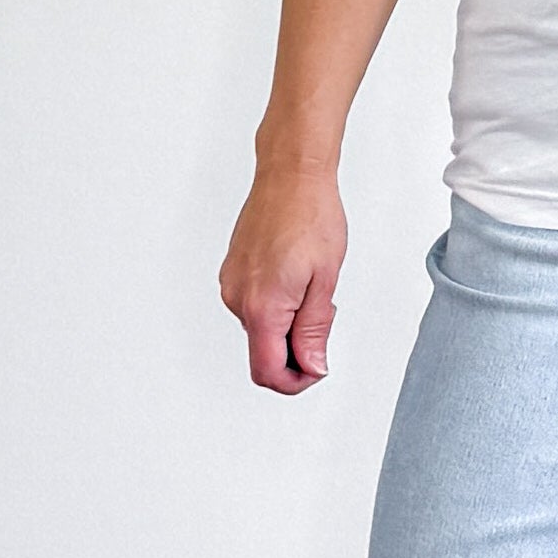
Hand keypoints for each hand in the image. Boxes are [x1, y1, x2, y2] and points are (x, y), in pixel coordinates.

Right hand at [220, 164, 347, 393]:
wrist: (290, 176)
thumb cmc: (311, 216)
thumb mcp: (325, 280)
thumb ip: (314, 329)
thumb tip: (312, 366)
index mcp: (261, 306)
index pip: (268, 371)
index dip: (295, 382)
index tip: (318, 370)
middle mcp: (237, 299)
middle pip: (264, 353)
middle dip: (297, 351)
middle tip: (325, 318)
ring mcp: (232, 285)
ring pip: (261, 330)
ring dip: (289, 326)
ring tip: (313, 290)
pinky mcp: (233, 273)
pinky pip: (255, 307)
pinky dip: (278, 308)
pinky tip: (297, 281)